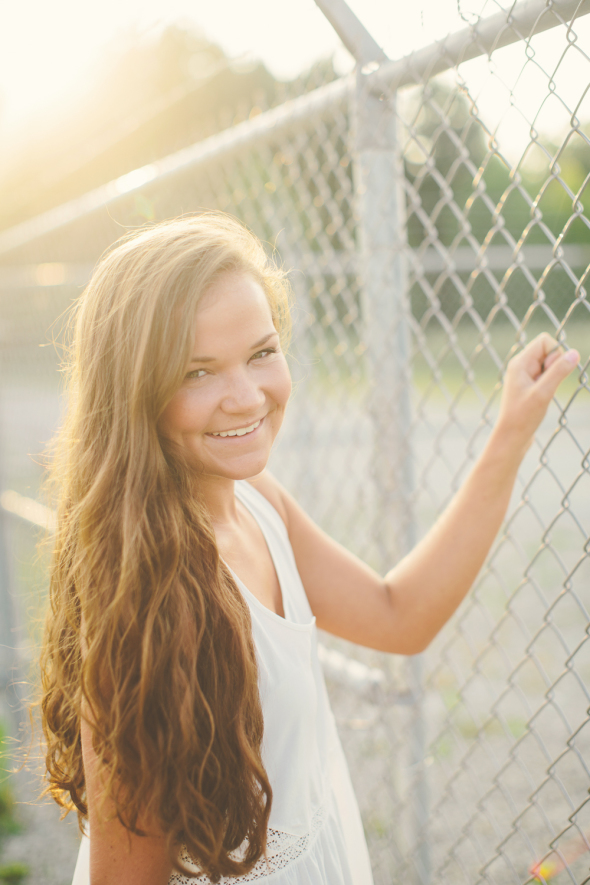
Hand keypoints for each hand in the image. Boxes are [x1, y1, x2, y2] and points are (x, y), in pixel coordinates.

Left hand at [496, 333, 578, 451]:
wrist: (511, 438)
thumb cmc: (523, 417)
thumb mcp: (543, 393)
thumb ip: (559, 372)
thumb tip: (574, 353)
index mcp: (520, 363)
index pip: (545, 340)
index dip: (556, 352)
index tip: (552, 373)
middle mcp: (521, 366)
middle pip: (548, 350)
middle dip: (556, 365)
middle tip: (547, 385)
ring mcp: (525, 376)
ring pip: (549, 363)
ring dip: (554, 376)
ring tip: (544, 393)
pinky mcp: (530, 386)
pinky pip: (547, 375)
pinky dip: (551, 383)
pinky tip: (543, 398)